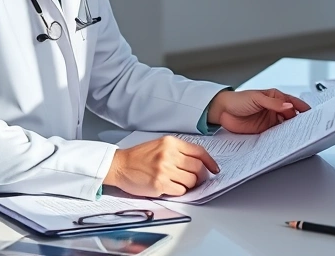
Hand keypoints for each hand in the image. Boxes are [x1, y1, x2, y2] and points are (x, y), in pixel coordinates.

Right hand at [104, 135, 218, 196]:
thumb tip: (198, 162)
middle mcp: (169, 154)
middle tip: (197, 179)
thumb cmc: (139, 157)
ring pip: (191, 181)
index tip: (214, 169)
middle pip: (198, 167)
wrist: (120, 165)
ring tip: (181, 183)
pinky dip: (180, 191)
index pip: (199, 151)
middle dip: (201, 176)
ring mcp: (164, 169)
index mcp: (171, 143)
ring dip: (190, 185)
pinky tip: (172, 188)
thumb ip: (178, 151)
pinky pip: (180, 191)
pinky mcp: (159, 184)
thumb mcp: (160, 145)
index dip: (210, 162)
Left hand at [207, 88, 310, 133]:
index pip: (293, 104)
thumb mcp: (256, 98)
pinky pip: (275, 135)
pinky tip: (284, 142)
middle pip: (291, 117)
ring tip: (298, 137)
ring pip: (285, 127)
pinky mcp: (264, 131)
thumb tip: (289, 106)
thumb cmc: (238, 100)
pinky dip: (281, 138)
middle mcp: (275, 110)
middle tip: (306, 129)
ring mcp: (270, 121)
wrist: (222, 111)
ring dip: (291, 131)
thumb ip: (273, 103)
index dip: (302, 109)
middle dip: (299, 122)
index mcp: (275, 98)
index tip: (311, 115)